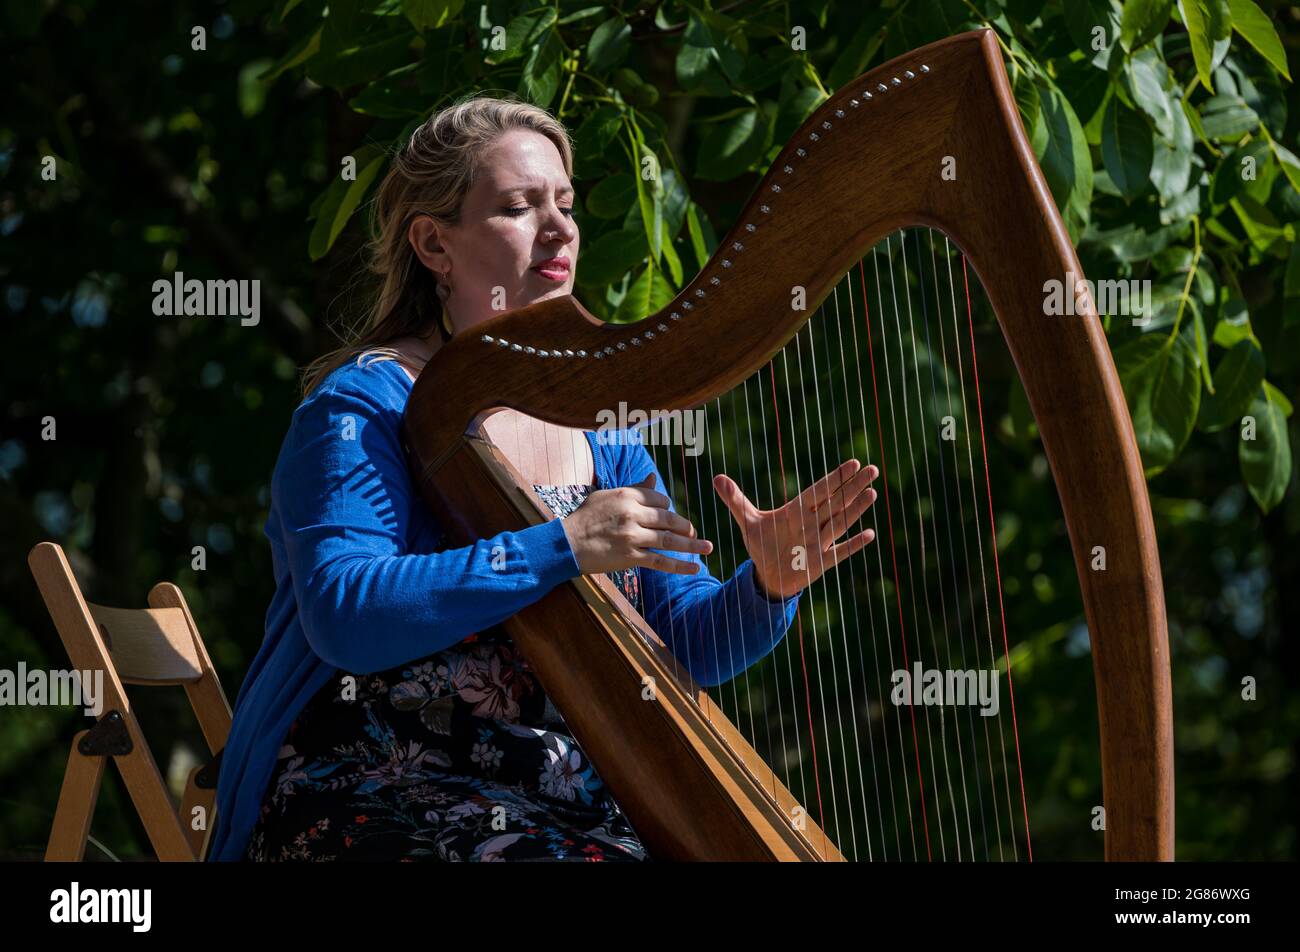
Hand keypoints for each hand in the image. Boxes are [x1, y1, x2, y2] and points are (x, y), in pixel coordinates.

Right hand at [560, 474, 713, 574]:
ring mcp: (632, 536)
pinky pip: (661, 562)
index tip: (668, 518)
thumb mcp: (607, 496)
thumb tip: (654, 477)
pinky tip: (695, 567)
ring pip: (669, 540)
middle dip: (685, 527)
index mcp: (627, 495)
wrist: (565, 544)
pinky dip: (680, 566)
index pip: (660, 499)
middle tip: (694, 533)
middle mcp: (632, 513)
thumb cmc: (585, 518)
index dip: (667, 508)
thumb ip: (634, 488)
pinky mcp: (630, 557)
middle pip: (669, 519)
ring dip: (692, 545)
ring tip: (708, 547)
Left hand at [713, 459, 879, 600]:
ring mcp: (819, 541)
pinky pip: (840, 552)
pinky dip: (853, 545)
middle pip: (836, 501)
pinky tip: (869, 534)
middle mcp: (813, 523)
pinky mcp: (821, 561)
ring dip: (856, 509)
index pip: (820, 490)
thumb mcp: (747, 521)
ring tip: (873, 493)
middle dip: (853, 486)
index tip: (853, 463)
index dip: (836, 478)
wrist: (767, 574)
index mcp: (797, 510)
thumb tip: (716, 478)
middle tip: (874, 469)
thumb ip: (735, 500)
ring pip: (841, 522)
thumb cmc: (762, 543)